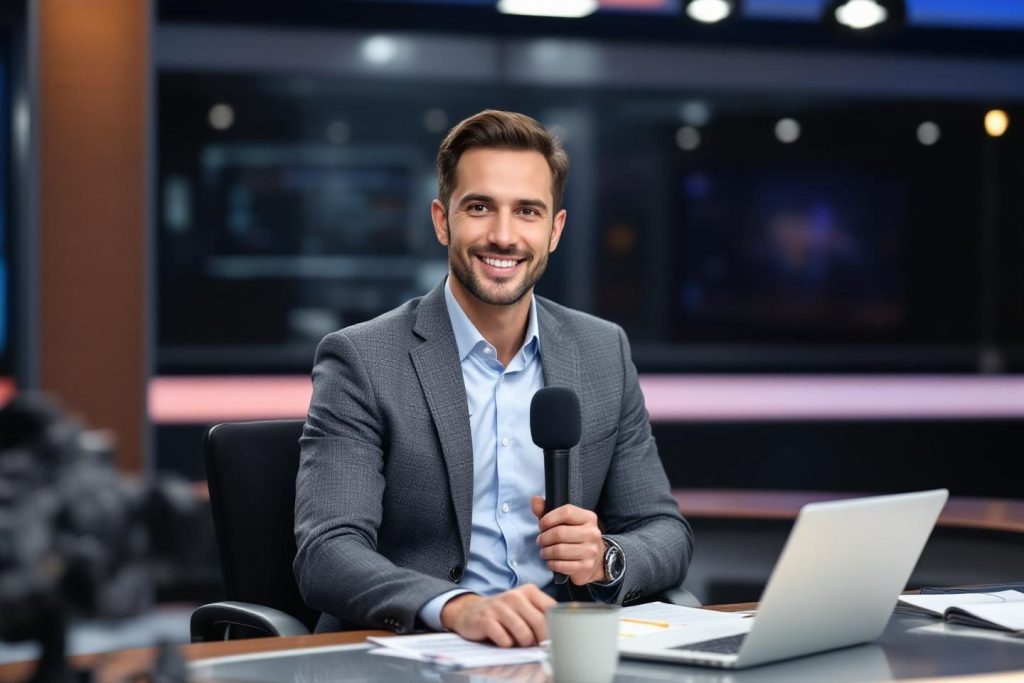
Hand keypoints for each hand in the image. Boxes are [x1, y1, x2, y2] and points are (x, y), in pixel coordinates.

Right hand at [439, 585, 555, 646]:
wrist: (470, 611)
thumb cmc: (503, 613)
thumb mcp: (524, 607)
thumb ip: (541, 615)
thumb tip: (559, 632)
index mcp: (529, 591)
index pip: (551, 610)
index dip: (553, 627)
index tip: (549, 636)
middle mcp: (515, 595)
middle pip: (540, 624)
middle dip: (539, 640)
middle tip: (532, 643)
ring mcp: (499, 606)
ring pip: (524, 635)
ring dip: (522, 644)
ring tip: (516, 640)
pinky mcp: (486, 620)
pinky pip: (505, 641)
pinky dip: (506, 645)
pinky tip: (501, 639)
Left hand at [532, 496, 605, 585]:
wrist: (596, 559)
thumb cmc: (575, 536)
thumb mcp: (565, 521)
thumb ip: (548, 510)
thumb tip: (534, 500)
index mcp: (588, 518)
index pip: (566, 512)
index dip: (548, 518)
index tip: (541, 525)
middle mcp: (592, 533)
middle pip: (559, 533)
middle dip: (544, 538)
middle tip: (540, 541)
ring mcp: (591, 551)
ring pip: (559, 550)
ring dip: (546, 552)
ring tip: (544, 551)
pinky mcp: (586, 566)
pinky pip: (562, 566)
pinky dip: (552, 564)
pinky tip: (551, 561)